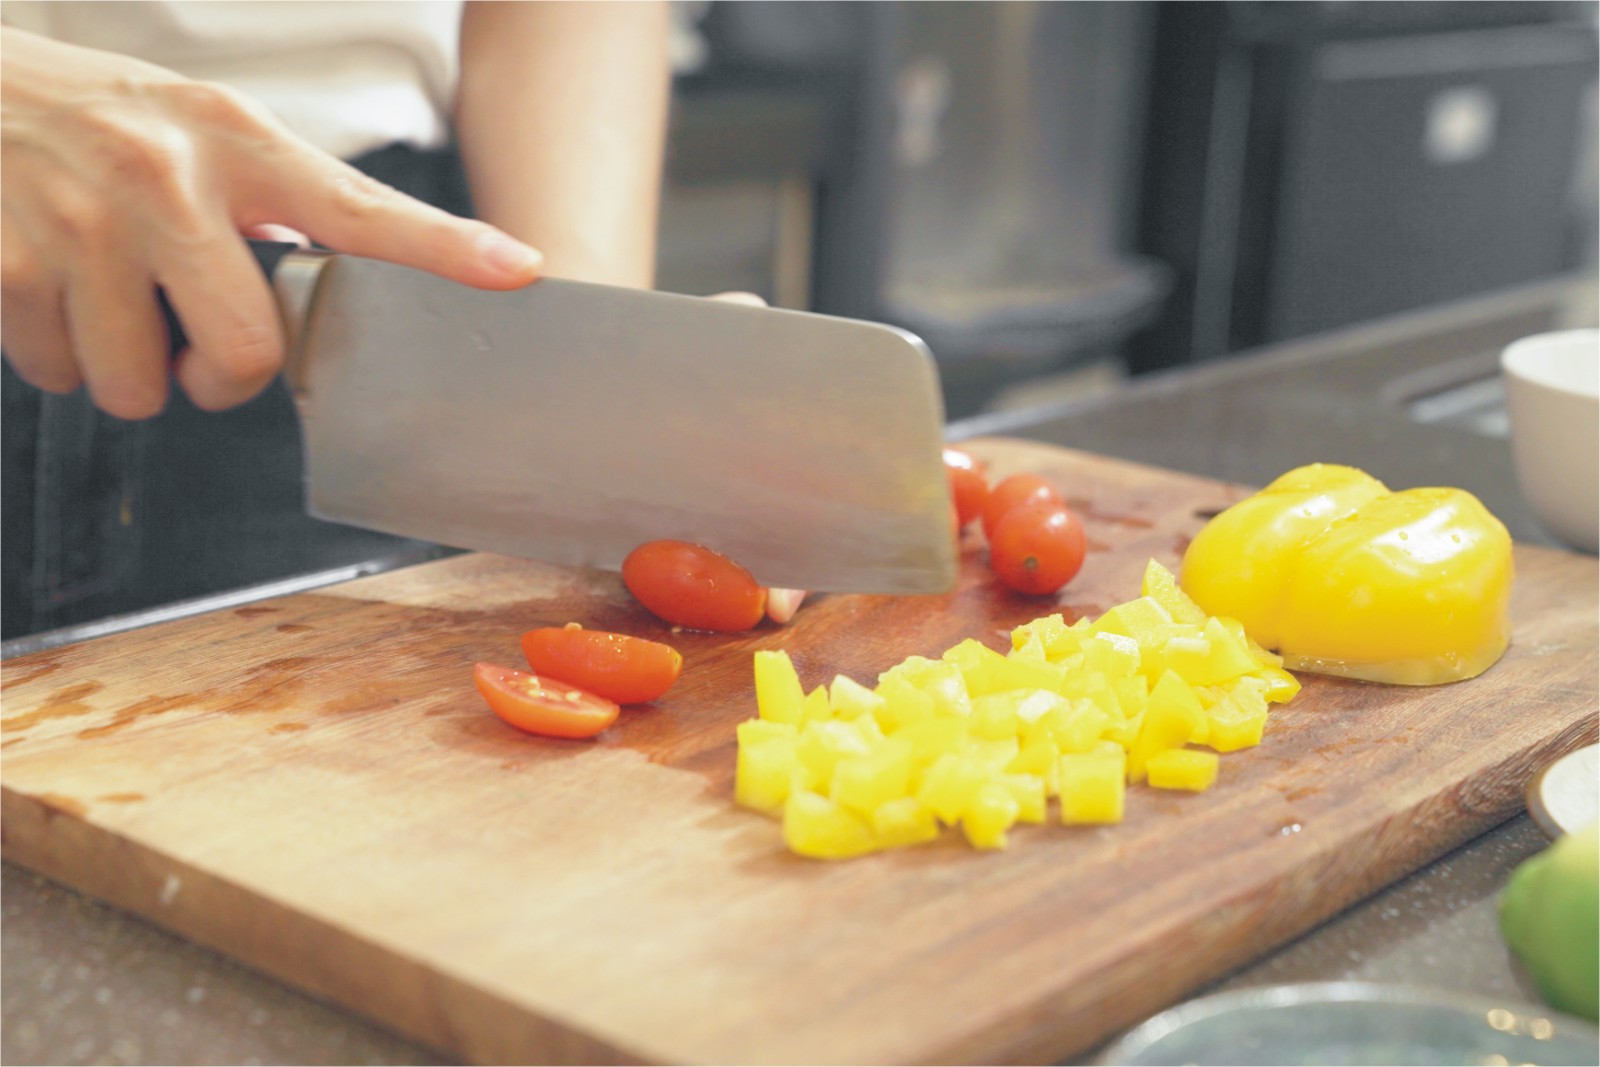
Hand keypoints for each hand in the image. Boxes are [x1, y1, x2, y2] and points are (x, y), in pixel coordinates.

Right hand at [0, 27, 543, 418]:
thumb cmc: (97, 121)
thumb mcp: (201, 130)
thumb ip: (276, 202)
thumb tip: (341, 287)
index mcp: (237, 142)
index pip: (358, 207)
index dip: (444, 248)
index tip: (518, 269)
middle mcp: (166, 177)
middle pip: (245, 354)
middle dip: (219, 374)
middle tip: (192, 337)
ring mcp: (81, 222)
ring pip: (141, 388)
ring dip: (128, 369)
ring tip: (106, 297)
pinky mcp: (7, 267)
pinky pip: (61, 377)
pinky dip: (57, 355)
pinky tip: (48, 290)